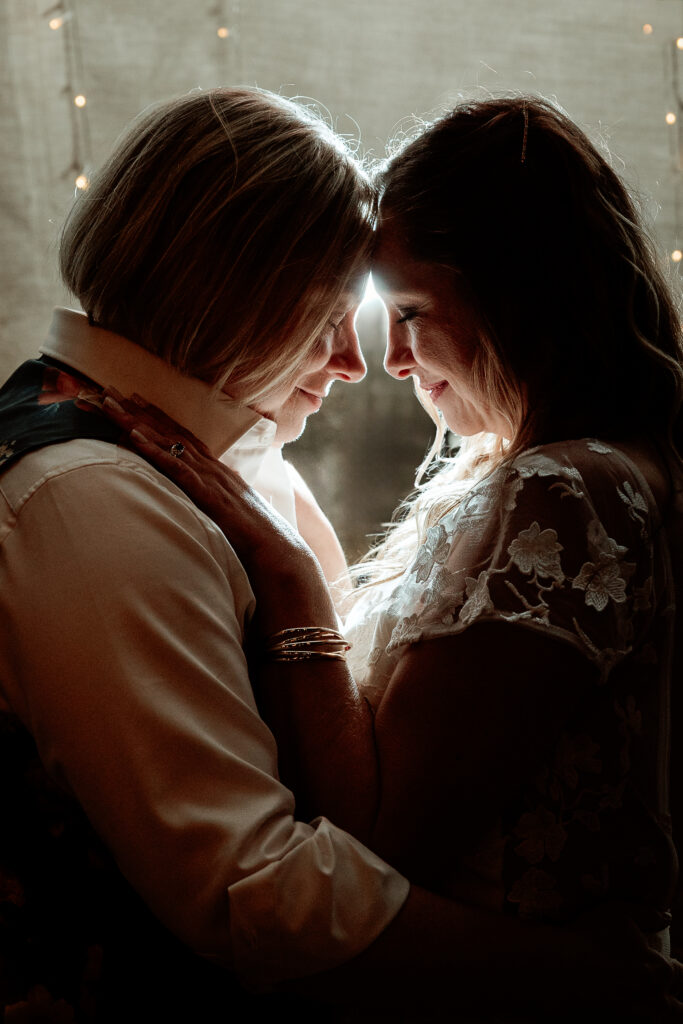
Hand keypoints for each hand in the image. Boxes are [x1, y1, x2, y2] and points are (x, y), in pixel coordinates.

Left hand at [99, 389, 333, 628]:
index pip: (183, 438)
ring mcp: (211, 478)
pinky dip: (154, 450)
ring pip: (168, 442)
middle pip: (171, 431)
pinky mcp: (208, 494)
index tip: (134, 401)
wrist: (280, 553)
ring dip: (137, 422)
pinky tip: (133, 436)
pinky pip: (176, 467)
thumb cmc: (258, 543)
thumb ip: (216, 509)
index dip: (158, 419)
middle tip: (110, 391)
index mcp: (219, 473)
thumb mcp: (232, 519)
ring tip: (110, 404)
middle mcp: (214, 468)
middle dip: (139, 411)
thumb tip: (204, 512)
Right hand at [562, 901, 682, 1020]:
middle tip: (647, 989)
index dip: (672, 972)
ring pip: (660, 1020)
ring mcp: (639, 1020)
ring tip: (638, 1002)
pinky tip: (620, 1010)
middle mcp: (656, 1000)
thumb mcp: (619, 913)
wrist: (555, 971)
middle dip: (668, 1000)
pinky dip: (633, 1018)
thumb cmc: (587, 937)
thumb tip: (667, 918)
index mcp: (660, 969)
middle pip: (677, 1009)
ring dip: (655, 1013)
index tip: (663, 970)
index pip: (680, 974)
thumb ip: (649, 914)